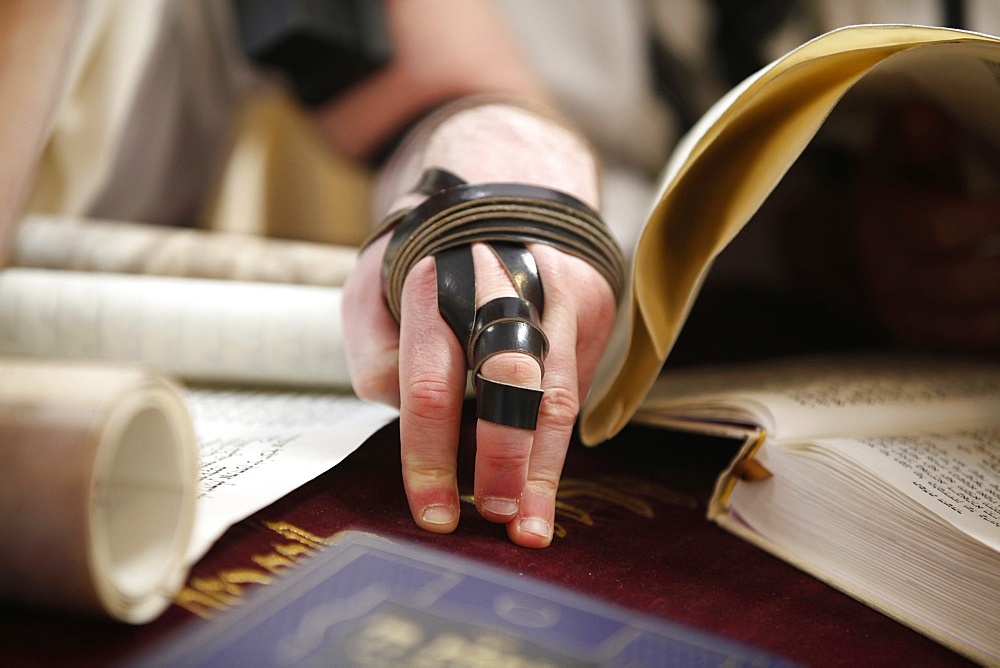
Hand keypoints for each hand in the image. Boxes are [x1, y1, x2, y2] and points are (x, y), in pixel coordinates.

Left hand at [342, 231, 615, 546]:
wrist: (503, 183)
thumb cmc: (427, 253)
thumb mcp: (372, 287)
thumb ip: (374, 352)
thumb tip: (406, 413)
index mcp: (438, 282)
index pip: (433, 383)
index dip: (432, 457)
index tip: (433, 513)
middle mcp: (508, 284)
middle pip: (512, 386)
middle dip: (506, 461)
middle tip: (495, 517)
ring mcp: (560, 292)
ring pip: (559, 395)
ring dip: (545, 469)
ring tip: (530, 525)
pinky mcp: (595, 305)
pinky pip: (577, 384)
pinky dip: (556, 435)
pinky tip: (539, 474)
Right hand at [849, 102, 999, 352]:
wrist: (852, 251)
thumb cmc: (894, 189)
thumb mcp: (895, 151)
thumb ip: (914, 134)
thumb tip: (927, 121)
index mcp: (883, 222)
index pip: (943, 228)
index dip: (995, 219)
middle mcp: (889, 277)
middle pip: (967, 286)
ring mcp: (907, 316)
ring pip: (979, 325)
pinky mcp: (927, 340)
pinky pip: (980, 344)